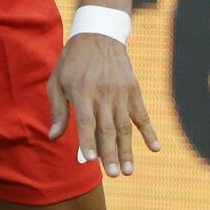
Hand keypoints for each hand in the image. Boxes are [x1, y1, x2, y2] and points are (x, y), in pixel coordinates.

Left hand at [46, 34, 160, 176]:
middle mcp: (103, 93)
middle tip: (113, 174)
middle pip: (107, 128)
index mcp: (82, 91)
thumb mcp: (57, 82)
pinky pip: (142, 114)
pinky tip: (155, 148)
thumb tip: (54, 137)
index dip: (88, 140)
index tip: (91, 159)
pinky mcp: (133, 90)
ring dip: (127, 149)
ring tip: (128, 170)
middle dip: (110, 153)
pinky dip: (149, 131)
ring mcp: (121, 92)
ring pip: (125, 126)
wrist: (98, 35)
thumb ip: (58, 110)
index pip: (86, 121)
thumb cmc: (72, 62)